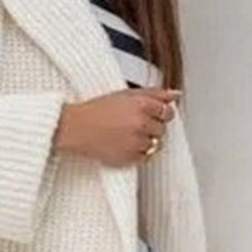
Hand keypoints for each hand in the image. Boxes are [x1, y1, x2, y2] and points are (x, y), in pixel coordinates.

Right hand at [52, 86, 182, 167]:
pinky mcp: (129, 158)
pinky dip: (137, 153)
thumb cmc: (97, 110)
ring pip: (156, 145)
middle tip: (132, 124)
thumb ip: (155, 93)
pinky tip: (124, 144)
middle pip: (162, 129)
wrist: (75, 128)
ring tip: (127, 134)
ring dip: (145, 141)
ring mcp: (136, 142)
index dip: (160, 114)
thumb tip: (176, 95)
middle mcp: (141, 123)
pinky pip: (145, 157)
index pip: (168, 112)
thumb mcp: (126, 94)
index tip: (151, 114)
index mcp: (141, 104)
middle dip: (151, 127)